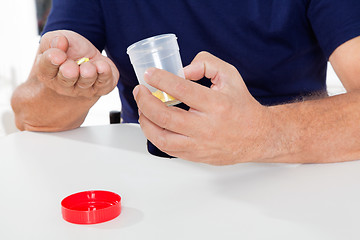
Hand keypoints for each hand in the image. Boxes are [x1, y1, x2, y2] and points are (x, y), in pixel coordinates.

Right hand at [36, 30, 118, 97]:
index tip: (58, 55)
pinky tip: (103, 66)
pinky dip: (105, 74)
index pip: (46, 68)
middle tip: (72, 67)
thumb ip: (53, 40)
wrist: (87, 58)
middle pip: (66, 80)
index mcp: (48, 72)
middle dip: (69, 73)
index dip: (51, 61)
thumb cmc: (68, 49)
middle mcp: (64, 85)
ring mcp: (84, 88)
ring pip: (86, 83)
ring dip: (88, 73)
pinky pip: (104, 84)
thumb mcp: (55, 39)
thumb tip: (61, 41)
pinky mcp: (102, 87)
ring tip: (89, 66)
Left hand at [133, 52, 273, 164]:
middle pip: (165, 116)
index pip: (182, 90)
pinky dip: (155, 135)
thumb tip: (182, 70)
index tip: (149, 74)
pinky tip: (152, 124)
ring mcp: (200, 145)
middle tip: (140, 91)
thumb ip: (206, 64)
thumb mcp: (230, 76)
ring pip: (162, 138)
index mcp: (217, 105)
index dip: (161, 79)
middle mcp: (207, 127)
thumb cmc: (242, 107)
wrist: (257, 136)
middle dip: (145, 101)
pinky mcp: (196, 156)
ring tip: (142, 108)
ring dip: (145, 121)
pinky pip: (168, 149)